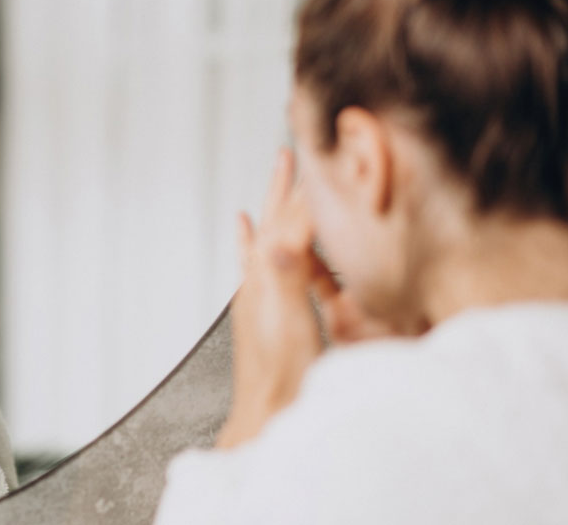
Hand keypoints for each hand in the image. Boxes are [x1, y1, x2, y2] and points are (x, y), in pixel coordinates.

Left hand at [216, 149, 382, 447]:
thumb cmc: (281, 377)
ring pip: (269, 235)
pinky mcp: (263, 310)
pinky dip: (253, 239)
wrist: (264, 417)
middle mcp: (259, 281)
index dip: (307, 190)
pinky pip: (257, 262)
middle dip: (286, 186)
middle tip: (292, 150)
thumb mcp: (290, 321)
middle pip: (275, 220)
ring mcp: (259, 295)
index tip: (320, 155)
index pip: (290, 221)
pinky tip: (246, 228)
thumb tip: (274, 232)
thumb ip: (285, 276)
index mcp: (268, 279)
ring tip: (279, 175)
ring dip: (276, 204)